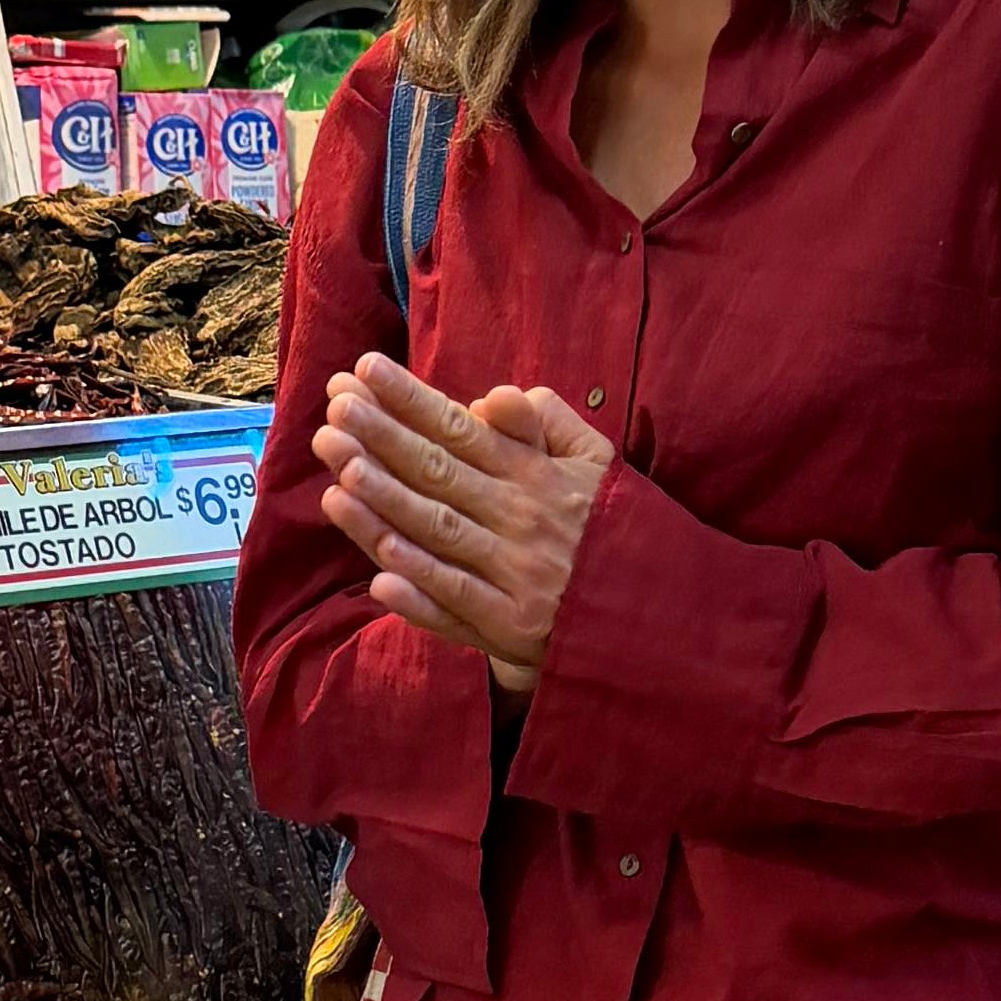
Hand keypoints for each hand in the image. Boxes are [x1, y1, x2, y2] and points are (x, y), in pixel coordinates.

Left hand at [319, 357, 613, 695]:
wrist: (666, 613)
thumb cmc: (615, 530)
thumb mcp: (597, 464)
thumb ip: (548, 424)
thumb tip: (491, 397)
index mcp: (538, 476)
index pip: (461, 430)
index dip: (409, 401)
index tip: (363, 372)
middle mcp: (522, 520)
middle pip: (440, 473)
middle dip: (383, 439)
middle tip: (334, 411)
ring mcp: (515, 576)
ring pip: (441, 533)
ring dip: (388, 504)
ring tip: (342, 471)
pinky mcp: (513, 627)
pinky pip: (459, 604)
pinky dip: (421, 588)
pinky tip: (380, 570)